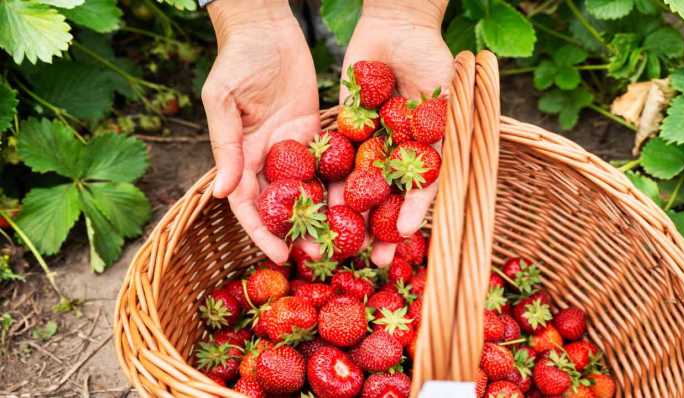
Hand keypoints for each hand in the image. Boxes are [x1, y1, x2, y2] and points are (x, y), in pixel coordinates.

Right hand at [202, 0, 319, 263]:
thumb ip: (225, 147)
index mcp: (242, 156)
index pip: (249, 204)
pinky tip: (360, 203)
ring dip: (324, 215)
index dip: (262, 232)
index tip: (278, 255)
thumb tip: (219, 193)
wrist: (267, 28)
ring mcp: (295, 148)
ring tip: (345, 238)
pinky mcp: (319, 132)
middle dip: (297, 231)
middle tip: (319, 254)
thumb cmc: (236, 61)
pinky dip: (342, 183)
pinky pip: (331, 162)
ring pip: (310, 189)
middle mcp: (269, 158)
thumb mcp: (223, 103)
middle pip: (283, 204)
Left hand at [338, 0, 453, 265]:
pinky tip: (318, 205)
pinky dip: (327, 182)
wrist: (396, 26)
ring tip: (342, 245)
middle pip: (388, 199)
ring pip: (359, 187)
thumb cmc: (432, 60)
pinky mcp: (344, 130)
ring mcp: (370, 145)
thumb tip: (439, 182)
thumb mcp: (447, 102)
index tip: (405, 239)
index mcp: (424, 154)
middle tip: (376, 259)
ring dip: (351, 217)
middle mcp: (397, 155)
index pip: (419, 194)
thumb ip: (445, 140)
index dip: (412, 216)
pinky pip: (334, 161)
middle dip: (381, 229)